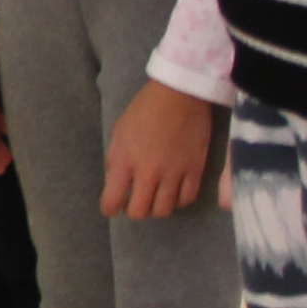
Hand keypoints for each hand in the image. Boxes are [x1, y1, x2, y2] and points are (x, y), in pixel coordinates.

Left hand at [100, 78, 217, 218]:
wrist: (179, 95)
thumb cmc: (144, 110)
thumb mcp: (119, 133)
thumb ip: (116, 160)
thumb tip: (116, 182)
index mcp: (125, 161)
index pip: (113, 200)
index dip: (110, 209)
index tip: (112, 207)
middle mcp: (149, 172)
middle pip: (141, 212)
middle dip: (134, 211)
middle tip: (135, 202)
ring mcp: (174, 173)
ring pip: (165, 210)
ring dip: (157, 207)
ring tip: (156, 197)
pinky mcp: (196, 170)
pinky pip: (188, 199)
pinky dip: (179, 200)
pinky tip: (175, 192)